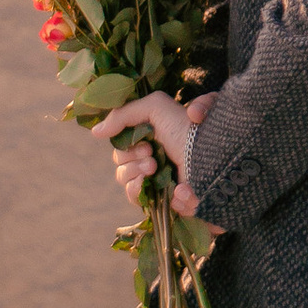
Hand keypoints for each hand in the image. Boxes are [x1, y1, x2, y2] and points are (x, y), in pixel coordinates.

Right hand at [91, 92, 206, 218]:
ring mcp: (157, 181)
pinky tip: (153, 184)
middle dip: (132, 159)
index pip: (122, 145)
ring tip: (154, 168)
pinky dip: (140, 191)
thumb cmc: (186, 131)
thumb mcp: (156, 108)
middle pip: (120, 164)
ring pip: (125, 181)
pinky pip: (135, 198)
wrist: (210, 161)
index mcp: (151, 139)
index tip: (144, 143)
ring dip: (136, 173)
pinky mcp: (161, 200)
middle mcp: (153, 159)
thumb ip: (123, 114)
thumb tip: (96, 132)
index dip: (126, 145)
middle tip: (151, 155)